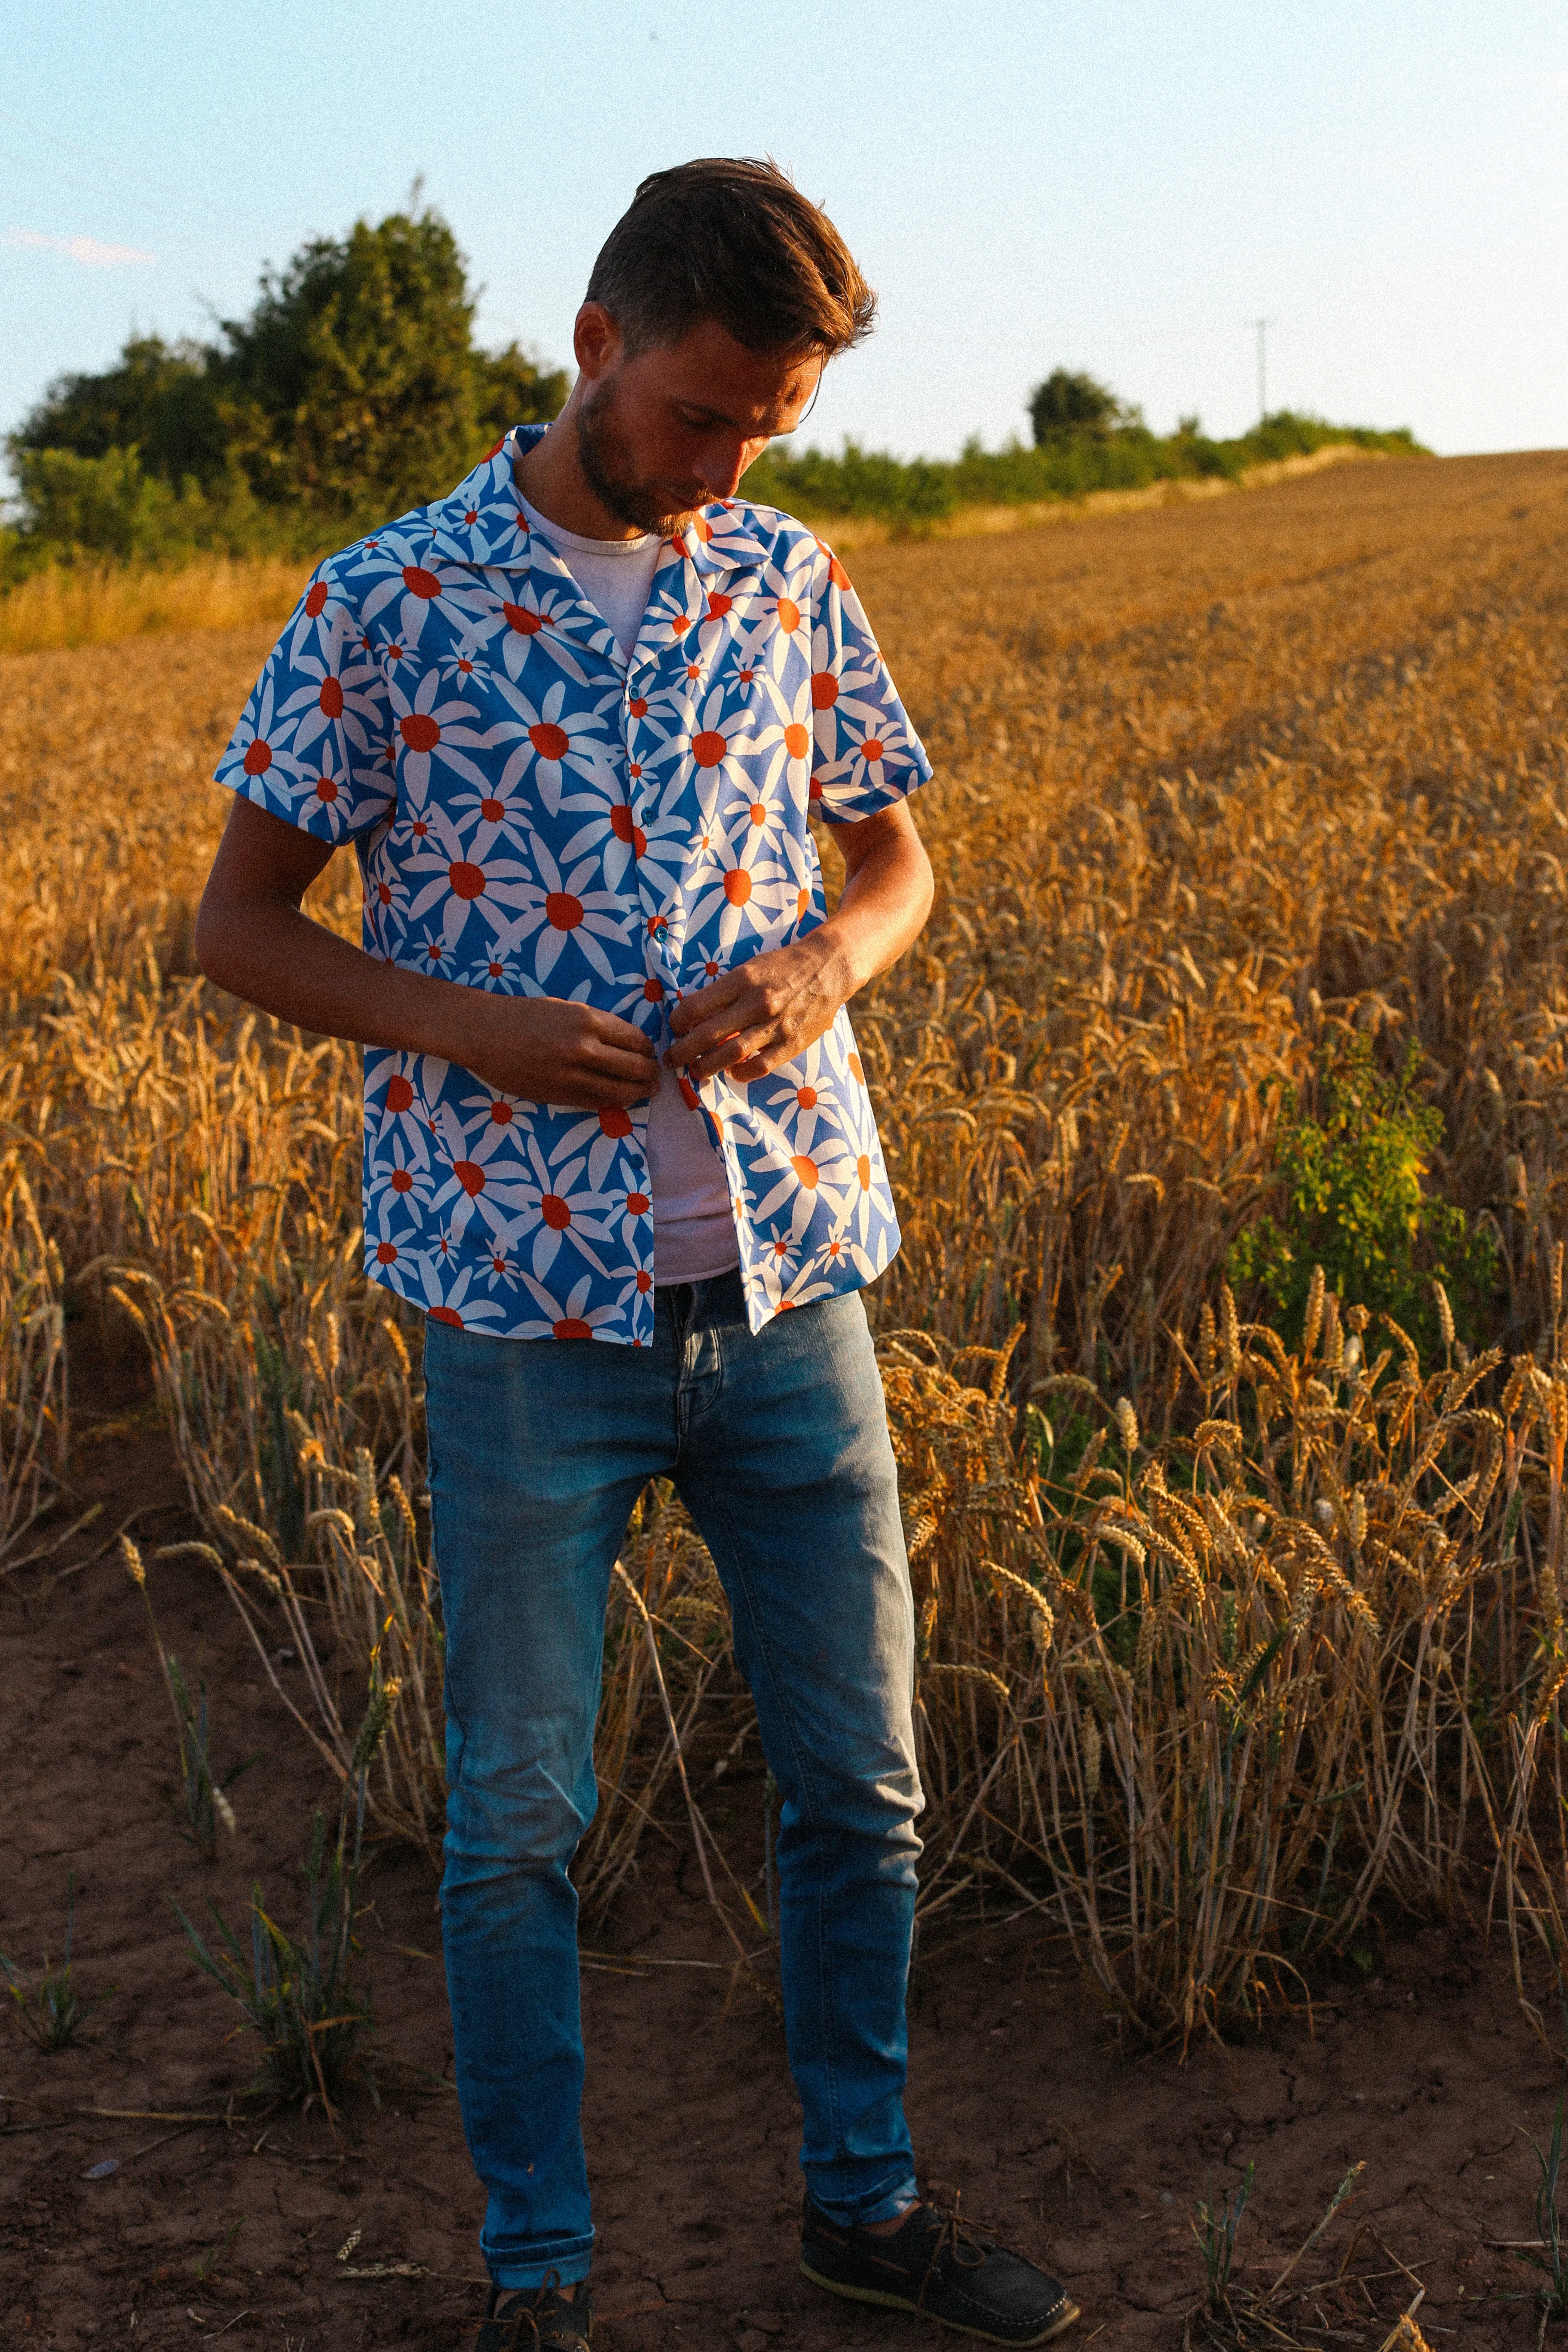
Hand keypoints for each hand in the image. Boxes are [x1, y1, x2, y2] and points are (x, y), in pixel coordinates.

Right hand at [462, 992, 657, 1109]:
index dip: (647, 1049)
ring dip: (638, 1092)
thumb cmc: (523, 1015)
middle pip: (635, 1067)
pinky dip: (612, 1101)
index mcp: (589, 1020)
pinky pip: (597, 1102)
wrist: (483, 1033)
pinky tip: (619, 1099)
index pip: (635, 1039)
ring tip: (646, 1091)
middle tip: (654, 1077)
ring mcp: (573, 1075)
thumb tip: (625, 1043)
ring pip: (620, 1090)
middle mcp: (585, 1048)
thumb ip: (595, 1025)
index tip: (650, 1053)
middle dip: (649, 1074)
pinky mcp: (559, 1095)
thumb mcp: (565, 1009)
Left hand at [666, 933, 850, 1083]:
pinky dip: (741, 1073)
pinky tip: (732, 1072)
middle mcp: (757, 1002)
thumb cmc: (783, 966)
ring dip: (707, 1067)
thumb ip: (725, 990)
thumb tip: (695, 1013)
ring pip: (731, 1054)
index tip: (675, 1028)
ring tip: (695, 1071)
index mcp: (742, 980)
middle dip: (683, 1051)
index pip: (697, 1006)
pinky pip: (760, 1066)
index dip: (678, 1022)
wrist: (829, 967)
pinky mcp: (792, 1043)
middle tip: (672, 1059)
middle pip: (708, 1034)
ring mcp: (776, 1025)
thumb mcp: (751, 967)